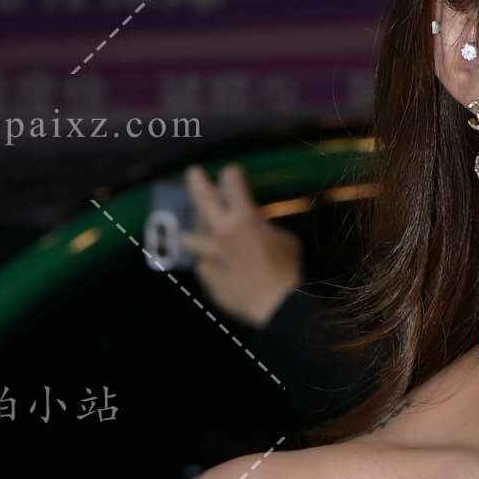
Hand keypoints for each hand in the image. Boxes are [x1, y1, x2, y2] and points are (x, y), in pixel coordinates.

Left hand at [183, 160, 303, 327]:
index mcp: (245, 218)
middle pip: (203, 199)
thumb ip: (265, 228)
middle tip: (193, 173)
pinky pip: (202, 264)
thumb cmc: (287, 271)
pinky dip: (208, 263)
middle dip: (197, 183)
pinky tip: (216, 267)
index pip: (232, 184)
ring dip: (195, 232)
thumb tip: (258, 227)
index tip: (230, 172)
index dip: (231, 175)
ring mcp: (211, 253)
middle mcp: (223, 231)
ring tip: (192, 233)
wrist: (275, 306)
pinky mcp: (206, 275)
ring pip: (191, 236)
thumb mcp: (285, 240)